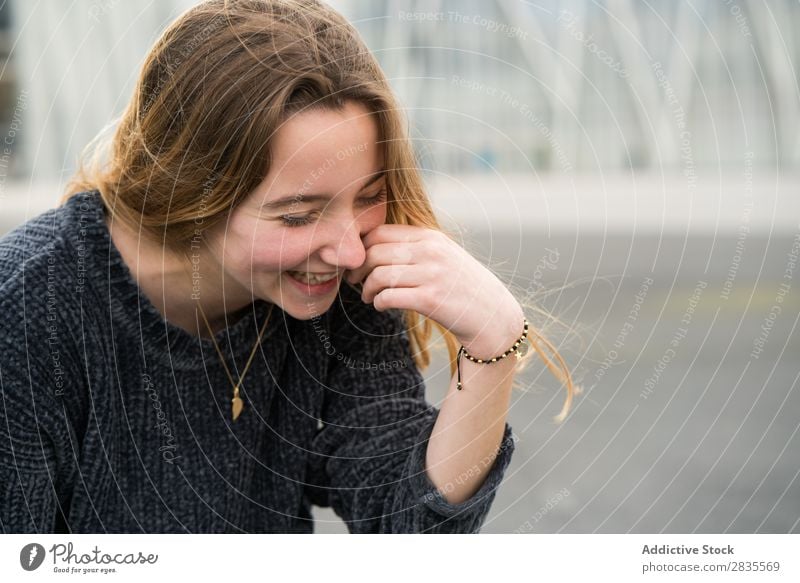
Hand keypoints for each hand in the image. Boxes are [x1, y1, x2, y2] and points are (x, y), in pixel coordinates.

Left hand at [345, 224, 524, 359]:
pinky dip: (378, 302)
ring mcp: (431, 274)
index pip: (380, 232)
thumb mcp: (443, 255)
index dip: (361, 247)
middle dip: (358, 269)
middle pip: (374, 253)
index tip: (357, 262)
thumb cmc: (462, 286)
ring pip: (379, 275)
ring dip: (366, 289)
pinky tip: (381, 305)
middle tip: (355, 281)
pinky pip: (389, 297)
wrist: (492, 315)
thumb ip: (414, 247)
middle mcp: (430, 251)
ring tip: (368, 297)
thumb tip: (372, 247)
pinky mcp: (430, 299)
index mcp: (430, 236)